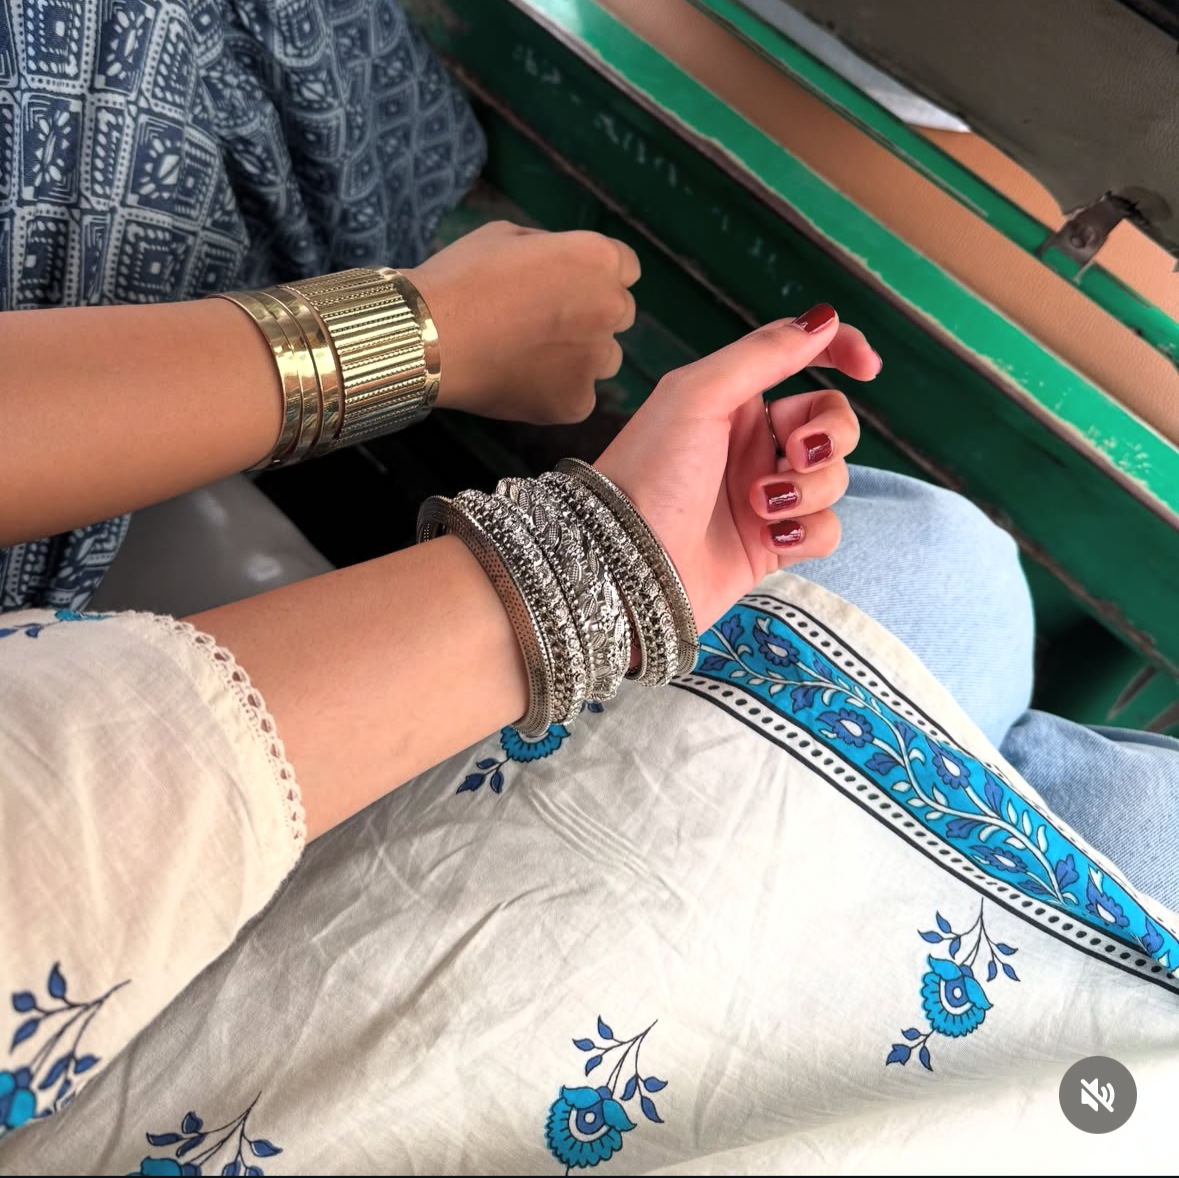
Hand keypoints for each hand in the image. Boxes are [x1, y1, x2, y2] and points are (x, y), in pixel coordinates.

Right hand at [403, 221, 638, 423]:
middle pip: (619, 314)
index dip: (593, 277)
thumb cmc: (460, 278)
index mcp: (598, 259)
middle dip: (591, 316)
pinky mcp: (576, 403)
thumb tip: (563, 264)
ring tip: (528, 355)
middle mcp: (610, 309)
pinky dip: (556, 392)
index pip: (624, 268)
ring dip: (579, 356)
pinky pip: (578, 397)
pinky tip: (518, 381)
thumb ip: (551, 249)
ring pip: (604, 359)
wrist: (426, 337)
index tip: (568, 287)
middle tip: (544, 323)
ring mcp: (596, 361)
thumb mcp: (508, 236)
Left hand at [595, 305, 879, 630]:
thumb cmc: (650, 471)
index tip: (867, 368)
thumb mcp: (699, 394)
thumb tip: (823, 319)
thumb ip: (765, 354)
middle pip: (832, 424)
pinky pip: (825, 530)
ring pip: (833, 479)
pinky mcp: (772, 545)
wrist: (626, 561)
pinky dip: (805, 532)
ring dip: (807, 489)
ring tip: (759, 505)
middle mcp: (753, 444)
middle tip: (796, 452)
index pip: (801, 359)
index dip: (840, 352)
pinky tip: (768, 538)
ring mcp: (766, 496)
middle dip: (830, 436)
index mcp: (734, 399)